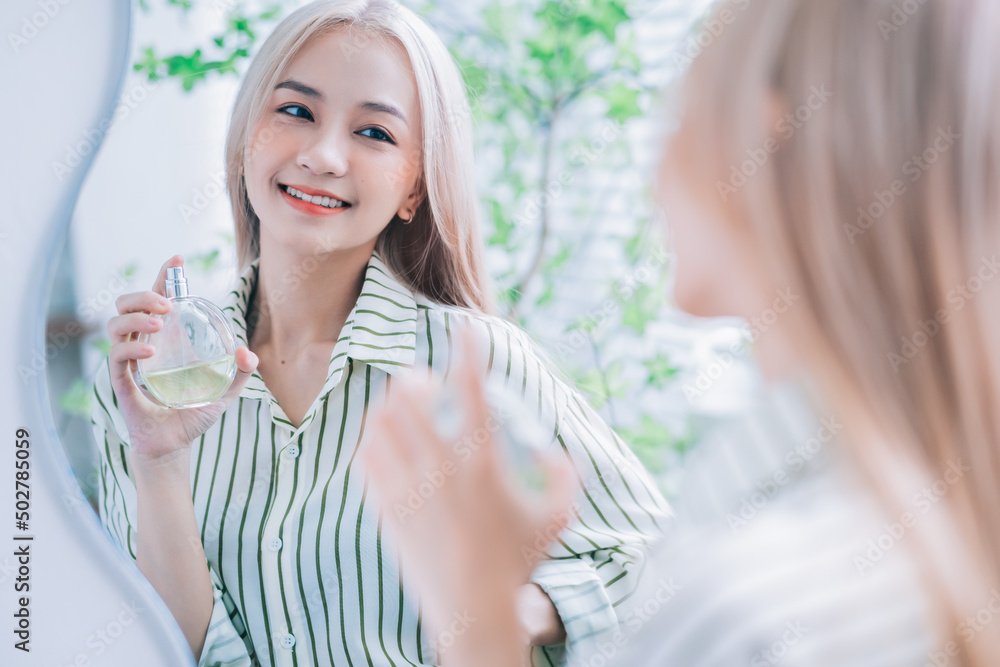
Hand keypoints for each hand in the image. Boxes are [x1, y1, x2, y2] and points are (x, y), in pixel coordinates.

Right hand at [106, 254, 257, 466]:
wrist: (174, 447)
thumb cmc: (192, 415)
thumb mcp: (225, 390)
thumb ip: (240, 372)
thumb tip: (248, 353)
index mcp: (163, 339)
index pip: (156, 299)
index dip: (163, 276)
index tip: (177, 259)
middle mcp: (141, 345)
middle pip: (126, 304)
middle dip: (143, 294)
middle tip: (167, 303)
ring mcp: (128, 362)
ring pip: (115, 324)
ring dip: (136, 316)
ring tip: (159, 322)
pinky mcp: (122, 383)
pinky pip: (117, 357)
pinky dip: (131, 349)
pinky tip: (150, 352)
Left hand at [365, 326, 576, 664]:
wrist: (472, 612)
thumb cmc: (518, 563)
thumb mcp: (558, 518)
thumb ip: (565, 476)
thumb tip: (551, 447)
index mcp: (482, 463)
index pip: (473, 390)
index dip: (469, 352)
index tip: (464, 328)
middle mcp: (440, 469)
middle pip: (411, 396)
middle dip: (414, 378)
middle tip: (420, 383)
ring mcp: (407, 488)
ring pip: (380, 422)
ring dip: (389, 408)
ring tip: (400, 412)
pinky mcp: (385, 509)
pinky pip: (364, 457)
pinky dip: (371, 441)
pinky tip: (383, 445)